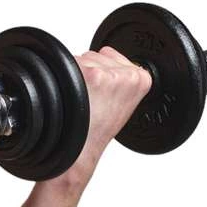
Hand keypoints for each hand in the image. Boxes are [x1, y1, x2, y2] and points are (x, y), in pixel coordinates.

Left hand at [41, 46, 153, 195]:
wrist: (80, 150)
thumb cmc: (97, 131)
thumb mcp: (123, 104)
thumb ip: (122, 80)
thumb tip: (109, 62)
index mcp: (141, 79)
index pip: (114, 56)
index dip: (103, 73)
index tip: (103, 93)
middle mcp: (127, 75)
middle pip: (97, 56)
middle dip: (90, 73)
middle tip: (91, 100)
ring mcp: (107, 73)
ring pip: (82, 59)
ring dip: (76, 76)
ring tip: (82, 101)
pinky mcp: (88, 74)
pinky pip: (67, 64)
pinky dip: (64, 78)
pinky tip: (72, 99)